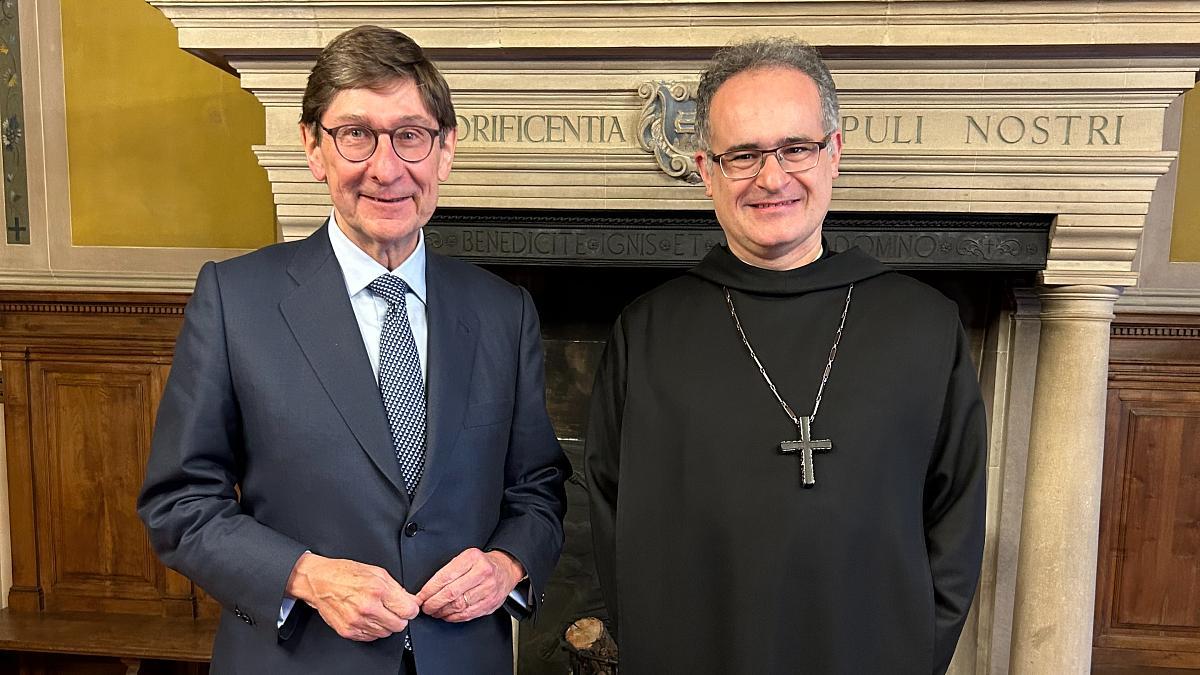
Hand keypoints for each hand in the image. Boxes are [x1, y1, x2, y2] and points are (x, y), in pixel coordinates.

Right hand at [285, 552, 418, 641]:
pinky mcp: (348, 631)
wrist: (319, 581)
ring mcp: (357, 622)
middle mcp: (367, 608)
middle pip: (399, 625)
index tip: (408, 607)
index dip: (410, 609)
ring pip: (385, 633)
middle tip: (392, 609)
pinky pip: (371, 637)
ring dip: (385, 624)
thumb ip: (397, 589)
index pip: (408, 611)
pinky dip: (372, 629)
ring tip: (376, 611)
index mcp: (377, 590)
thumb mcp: (377, 572)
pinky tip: (367, 617)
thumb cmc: (345, 574)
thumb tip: (411, 601)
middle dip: (399, 618)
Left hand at [416, 548, 524, 622]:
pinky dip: (454, 617)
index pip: (446, 576)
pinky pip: (468, 614)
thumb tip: (428, 588)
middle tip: (426, 606)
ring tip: (435, 611)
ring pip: (459, 606)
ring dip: (442, 611)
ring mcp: (488, 590)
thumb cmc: (482, 563)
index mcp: (472, 559)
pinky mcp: (490, 604)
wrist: (506, 569)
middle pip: (451, 593)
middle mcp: (482, 573)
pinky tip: (447, 615)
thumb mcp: (466, 557)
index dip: (430, 589)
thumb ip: (450, 569)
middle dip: (434, 603)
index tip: (421, 596)